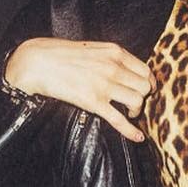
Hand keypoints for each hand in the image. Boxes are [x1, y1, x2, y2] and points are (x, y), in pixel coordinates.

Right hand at [4, 37, 155, 141]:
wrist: (38, 62)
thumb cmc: (62, 55)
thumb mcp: (93, 49)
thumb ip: (111, 58)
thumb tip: (126, 71)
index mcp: (114, 52)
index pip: (145, 70)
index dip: (149, 83)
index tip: (147, 91)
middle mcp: (113, 67)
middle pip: (144, 87)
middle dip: (143, 97)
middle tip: (134, 102)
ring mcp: (104, 85)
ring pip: (137, 102)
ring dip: (136, 111)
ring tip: (128, 113)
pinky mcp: (93, 102)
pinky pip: (120, 120)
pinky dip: (131, 131)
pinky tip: (138, 137)